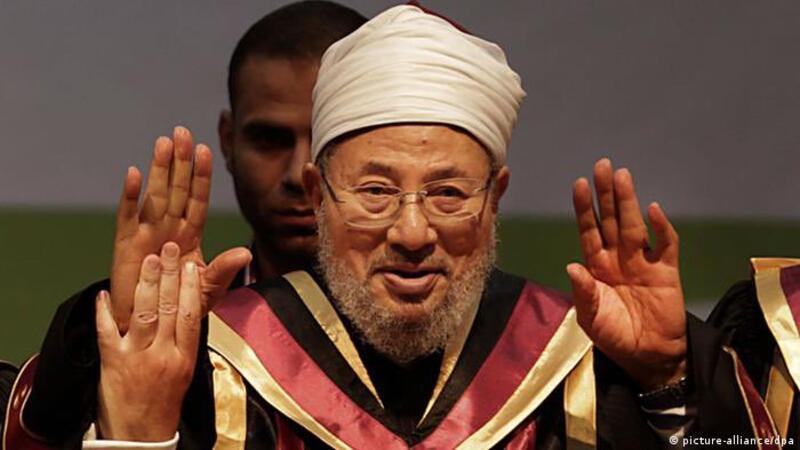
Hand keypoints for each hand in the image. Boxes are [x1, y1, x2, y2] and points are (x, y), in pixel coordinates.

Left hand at [96, 242, 199, 440]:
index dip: (191, 288)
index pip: (191, 315)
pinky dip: (104, 312)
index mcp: (184, 357)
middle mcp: (163, 355)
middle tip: (170, 250)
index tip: (192, 265)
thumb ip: (184, 341)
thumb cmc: (164, 403)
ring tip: (148, 261)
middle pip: (168, 307)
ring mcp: (137, 358)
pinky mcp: (113, 365)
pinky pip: (108, 332)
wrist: (142, 436)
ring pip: (143, 314)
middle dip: (170, 275)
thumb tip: (188, 309)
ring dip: (145, 284)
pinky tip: (104, 294)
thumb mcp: (185, 371)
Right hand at [111, 126, 249, 332]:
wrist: (148, 323)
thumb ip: (224, 270)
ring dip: (159, 169)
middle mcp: (169, 227)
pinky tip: (134, 174)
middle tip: (183, 132)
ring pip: (155, 195)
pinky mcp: (126, 244)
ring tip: (163, 143)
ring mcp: (147, 233)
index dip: (201, 176)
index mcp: (190, 234)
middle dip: (180, 161)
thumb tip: (245, 252)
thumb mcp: (207, 289)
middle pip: (177, 189)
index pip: (198, 199)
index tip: (206, 150)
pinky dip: (130, 196)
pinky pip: (128, 216)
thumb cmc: (179, 303)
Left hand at [567, 159, 686, 389]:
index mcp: (597, 266)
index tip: (578, 184)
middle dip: (606, 193)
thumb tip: (572, 266)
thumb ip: (584, 293)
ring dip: (628, 201)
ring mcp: (643, 262)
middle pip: (611, 219)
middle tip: (602, 165)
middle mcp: (618, 258)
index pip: (588, 230)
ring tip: (622, 176)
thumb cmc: (615, 336)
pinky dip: (661, 227)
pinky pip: (665, 244)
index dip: (584, 208)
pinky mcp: (666, 271)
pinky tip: (653, 210)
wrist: (648, 358)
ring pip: (634, 225)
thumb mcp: (591, 318)